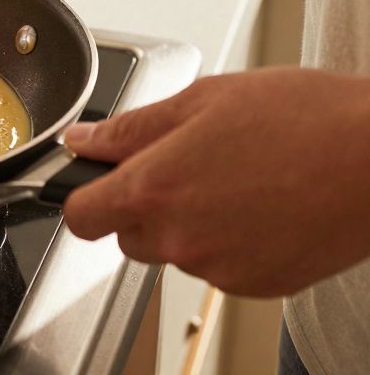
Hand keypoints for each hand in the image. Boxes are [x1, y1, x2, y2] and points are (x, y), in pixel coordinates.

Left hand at [63, 68, 369, 296]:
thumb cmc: (305, 119)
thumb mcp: (203, 99)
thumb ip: (132, 127)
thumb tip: (86, 140)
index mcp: (153, 187)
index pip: (79, 215)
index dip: (84, 195)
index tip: (96, 183)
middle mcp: (179, 237)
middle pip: (128, 234)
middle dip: (144, 204)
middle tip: (189, 164)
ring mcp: (217, 267)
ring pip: (174, 251)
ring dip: (189, 223)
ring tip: (237, 178)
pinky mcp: (255, 284)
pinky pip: (218, 266)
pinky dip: (228, 242)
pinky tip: (260, 204)